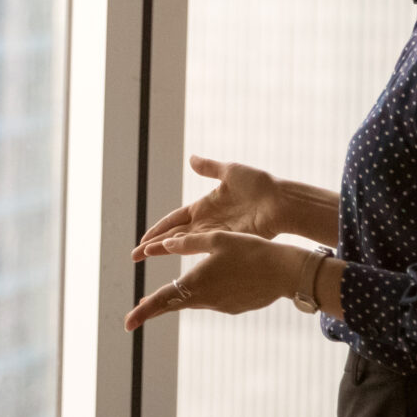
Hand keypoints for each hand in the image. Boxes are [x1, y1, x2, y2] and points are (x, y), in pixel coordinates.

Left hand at [124, 231, 307, 328]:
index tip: (127, 324)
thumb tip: (163, 245)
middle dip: (154, 309)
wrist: (285, 272)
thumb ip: (187, 243)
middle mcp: (206, 299)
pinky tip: (211, 286)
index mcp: (197, 282)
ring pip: (193, 301)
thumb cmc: (251, 251)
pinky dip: (204, 294)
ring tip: (163, 299)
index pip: (163, 301)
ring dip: (179, 299)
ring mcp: (221, 306)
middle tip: (135, 314)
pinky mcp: (234, 307)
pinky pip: (212, 300)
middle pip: (174, 304)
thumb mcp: (218, 239)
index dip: (143, 312)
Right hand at [133, 155, 280, 258]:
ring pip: (182, 243)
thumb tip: (191, 158)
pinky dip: (184, 252)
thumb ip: (209, 167)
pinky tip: (171, 257)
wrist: (281, 200)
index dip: (157, 229)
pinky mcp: (226, 241)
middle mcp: (206, 223)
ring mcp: (215, 234)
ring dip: (163, 249)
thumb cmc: (260, 184)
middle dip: (153, 245)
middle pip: (173, 235)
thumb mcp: (230, 171)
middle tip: (134, 255)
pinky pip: (201, 247)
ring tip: (144, 257)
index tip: (143, 239)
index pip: (174, 220)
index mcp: (204, 206)